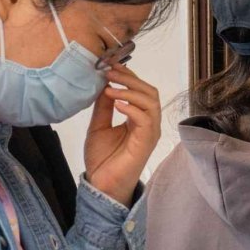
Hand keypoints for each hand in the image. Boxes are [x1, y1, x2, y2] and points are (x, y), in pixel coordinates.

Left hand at [83, 64, 161, 205]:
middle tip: (109, 72)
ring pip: (151, 103)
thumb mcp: (98, 125)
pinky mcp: (146, 142)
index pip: (141, 91)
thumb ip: (103, 107)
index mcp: (138, 119)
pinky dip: (132, 107)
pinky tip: (116, 103)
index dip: (128, 76)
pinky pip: (146, 119)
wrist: (102, 183)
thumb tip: (104, 85)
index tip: (108, 66)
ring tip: (110, 88)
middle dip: (130, 79)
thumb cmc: (103, 158)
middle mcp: (147, 124)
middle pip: (150, 93)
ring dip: (130, 91)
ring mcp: (149, 133)